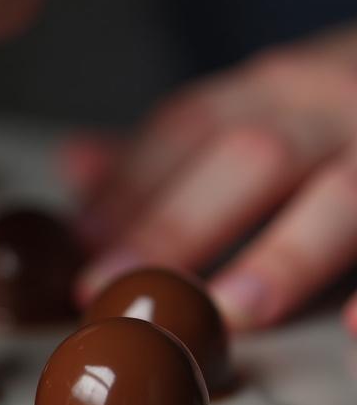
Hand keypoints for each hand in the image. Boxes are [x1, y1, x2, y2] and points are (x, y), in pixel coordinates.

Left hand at [66, 23, 356, 333]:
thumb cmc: (328, 110)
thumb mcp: (253, 109)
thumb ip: (167, 149)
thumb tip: (74, 164)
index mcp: (269, 92)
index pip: (187, 130)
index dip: (131, 188)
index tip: (82, 243)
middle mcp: (326, 110)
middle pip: (250, 158)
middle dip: (180, 223)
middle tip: (118, 282)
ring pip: (341, 197)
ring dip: (285, 257)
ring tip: (234, 311)